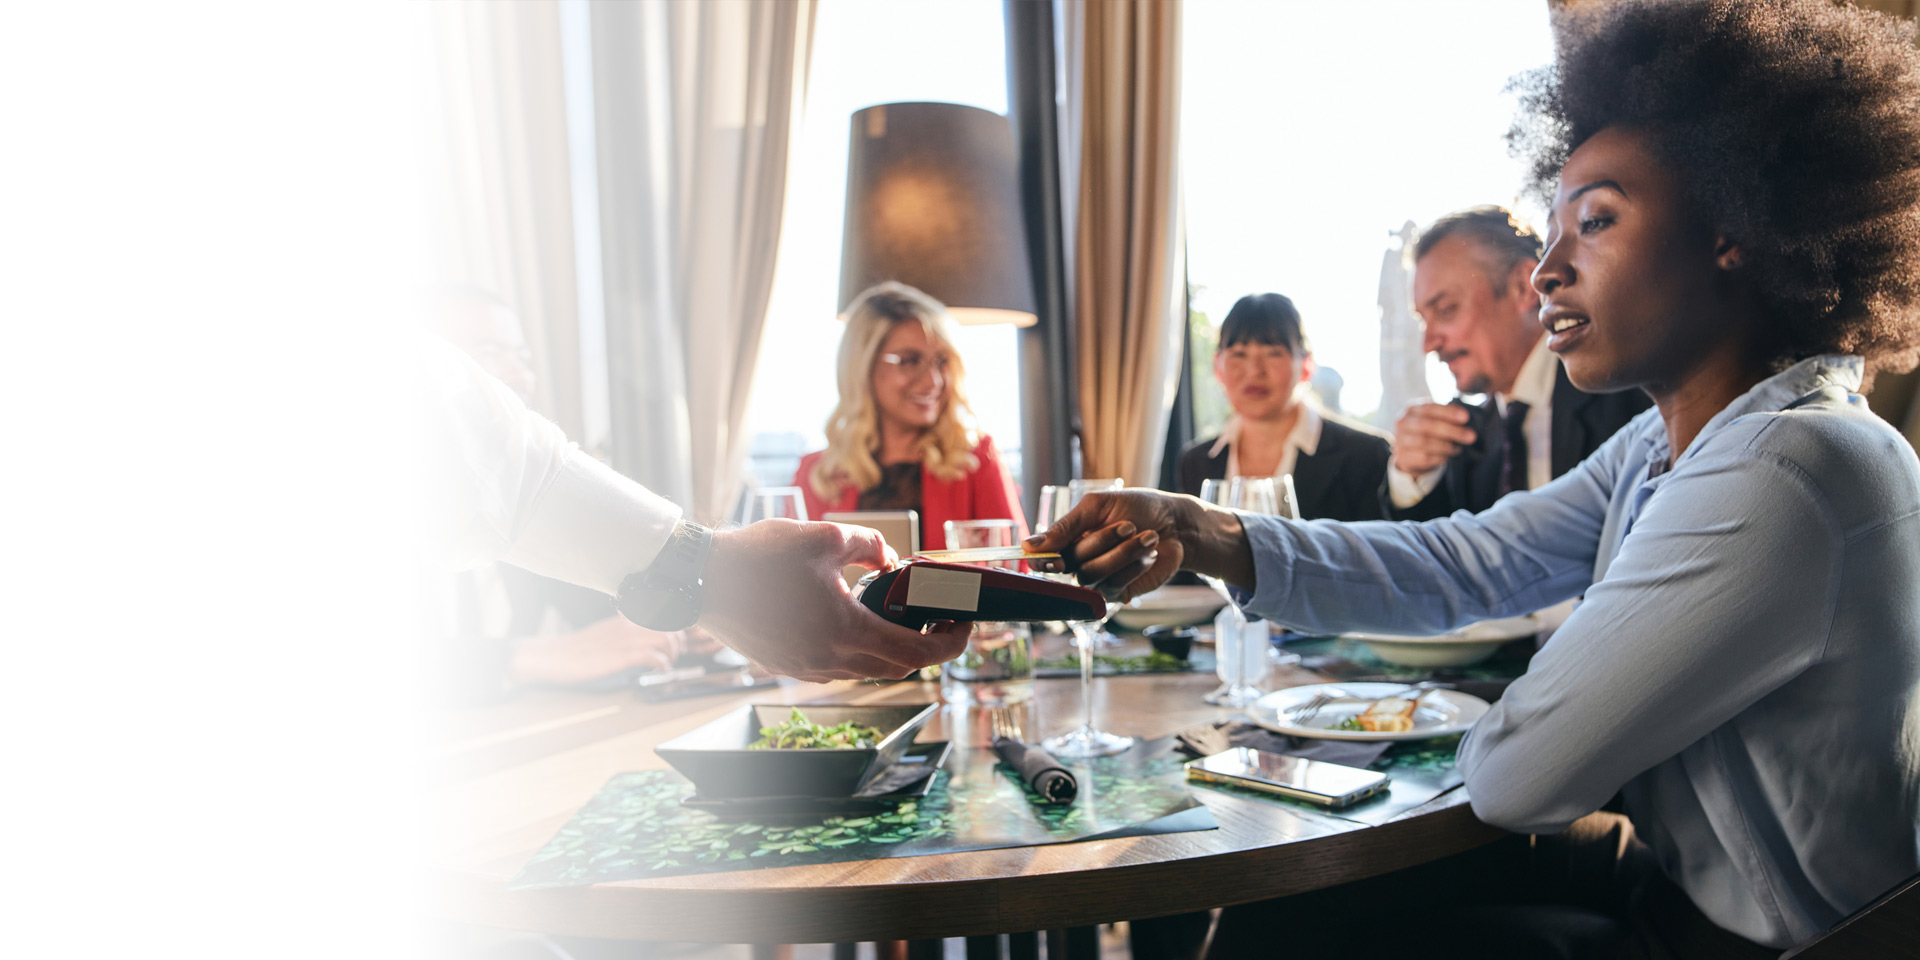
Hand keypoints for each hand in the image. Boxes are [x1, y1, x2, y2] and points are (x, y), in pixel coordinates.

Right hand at [509, 616, 683, 686]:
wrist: (552, 656)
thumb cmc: (576, 650)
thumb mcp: (604, 634)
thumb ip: (624, 633)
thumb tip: (642, 641)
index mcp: (625, 620)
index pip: (663, 616)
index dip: (680, 629)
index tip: (683, 642)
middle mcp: (628, 625)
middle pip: (670, 626)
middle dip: (680, 643)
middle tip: (674, 656)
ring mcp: (624, 639)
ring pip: (666, 637)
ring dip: (673, 653)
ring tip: (667, 664)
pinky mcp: (620, 655)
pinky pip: (652, 655)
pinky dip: (663, 664)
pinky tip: (660, 670)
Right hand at [699, 520, 971, 681]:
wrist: (701, 580)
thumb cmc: (758, 557)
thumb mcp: (825, 536)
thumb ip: (870, 546)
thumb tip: (890, 562)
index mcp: (845, 631)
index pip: (917, 655)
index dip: (950, 644)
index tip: (962, 624)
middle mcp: (829, 660)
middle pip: (897, 668)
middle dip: (926, 646)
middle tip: (937, 617)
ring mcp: (807, 668)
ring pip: (867, 670)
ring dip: (892, 648)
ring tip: (899, 615)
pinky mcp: (788, 665)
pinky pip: (839, 666)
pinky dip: (860, 649)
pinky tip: (856, 618)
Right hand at [1023, 489, 1255, 601]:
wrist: (1174, 524)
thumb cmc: (1136, 508)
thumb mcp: (1098, 506)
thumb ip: (1065, 526)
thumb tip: (1030, 546)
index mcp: (1068, 539)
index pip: (1042, 558)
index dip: (1043, 561)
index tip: (1053, 557)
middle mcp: (1078, 562)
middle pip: (1071, 562)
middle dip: (1103, 541)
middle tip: (1129, 525)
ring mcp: (1097, 580)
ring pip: (1092, 575)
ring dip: (1122, 553)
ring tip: (1147, 536)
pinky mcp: (1118, 593)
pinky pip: (1113, 585)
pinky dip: (1133, 566)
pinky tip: (1148, 554)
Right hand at [1391, 401, 1476, 474]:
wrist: (1409, 451)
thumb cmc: (1426, 430)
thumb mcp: (1433, 418)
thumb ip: (1446, 414)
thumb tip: (1466, 416)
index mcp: (1411, 409)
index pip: (1429, 408)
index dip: (1448, 412)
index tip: (1466, 417)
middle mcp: (1402, 422)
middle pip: (1427, 426)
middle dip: (1452, 431)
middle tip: (1471, 436)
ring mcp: (1400, 440)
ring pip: (1425, 443)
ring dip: (1446, 446)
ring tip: (1459, 447)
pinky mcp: (1403, 456)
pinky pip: (1424, 457)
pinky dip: (1440, 457)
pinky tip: (1448, 455)